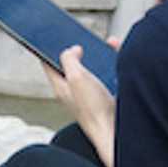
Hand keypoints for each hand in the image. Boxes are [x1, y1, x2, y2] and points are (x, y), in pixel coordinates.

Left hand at [43, 41, 117, 166]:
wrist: (116, 131)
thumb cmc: (94, 109)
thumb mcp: (76, 77)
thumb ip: (69, 59)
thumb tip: (72, 50)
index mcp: (61, 86)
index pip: (49, 63)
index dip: (49, 48)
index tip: (53, 35)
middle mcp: (73, 91)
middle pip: (72, 64)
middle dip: (80, 49)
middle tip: (85, 39)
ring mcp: (89, 94)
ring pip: (91, 68)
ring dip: (100, 56)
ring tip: (109, 45)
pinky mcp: (105, 97)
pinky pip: (106, 76)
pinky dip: (112, 66)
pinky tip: (119, 62)